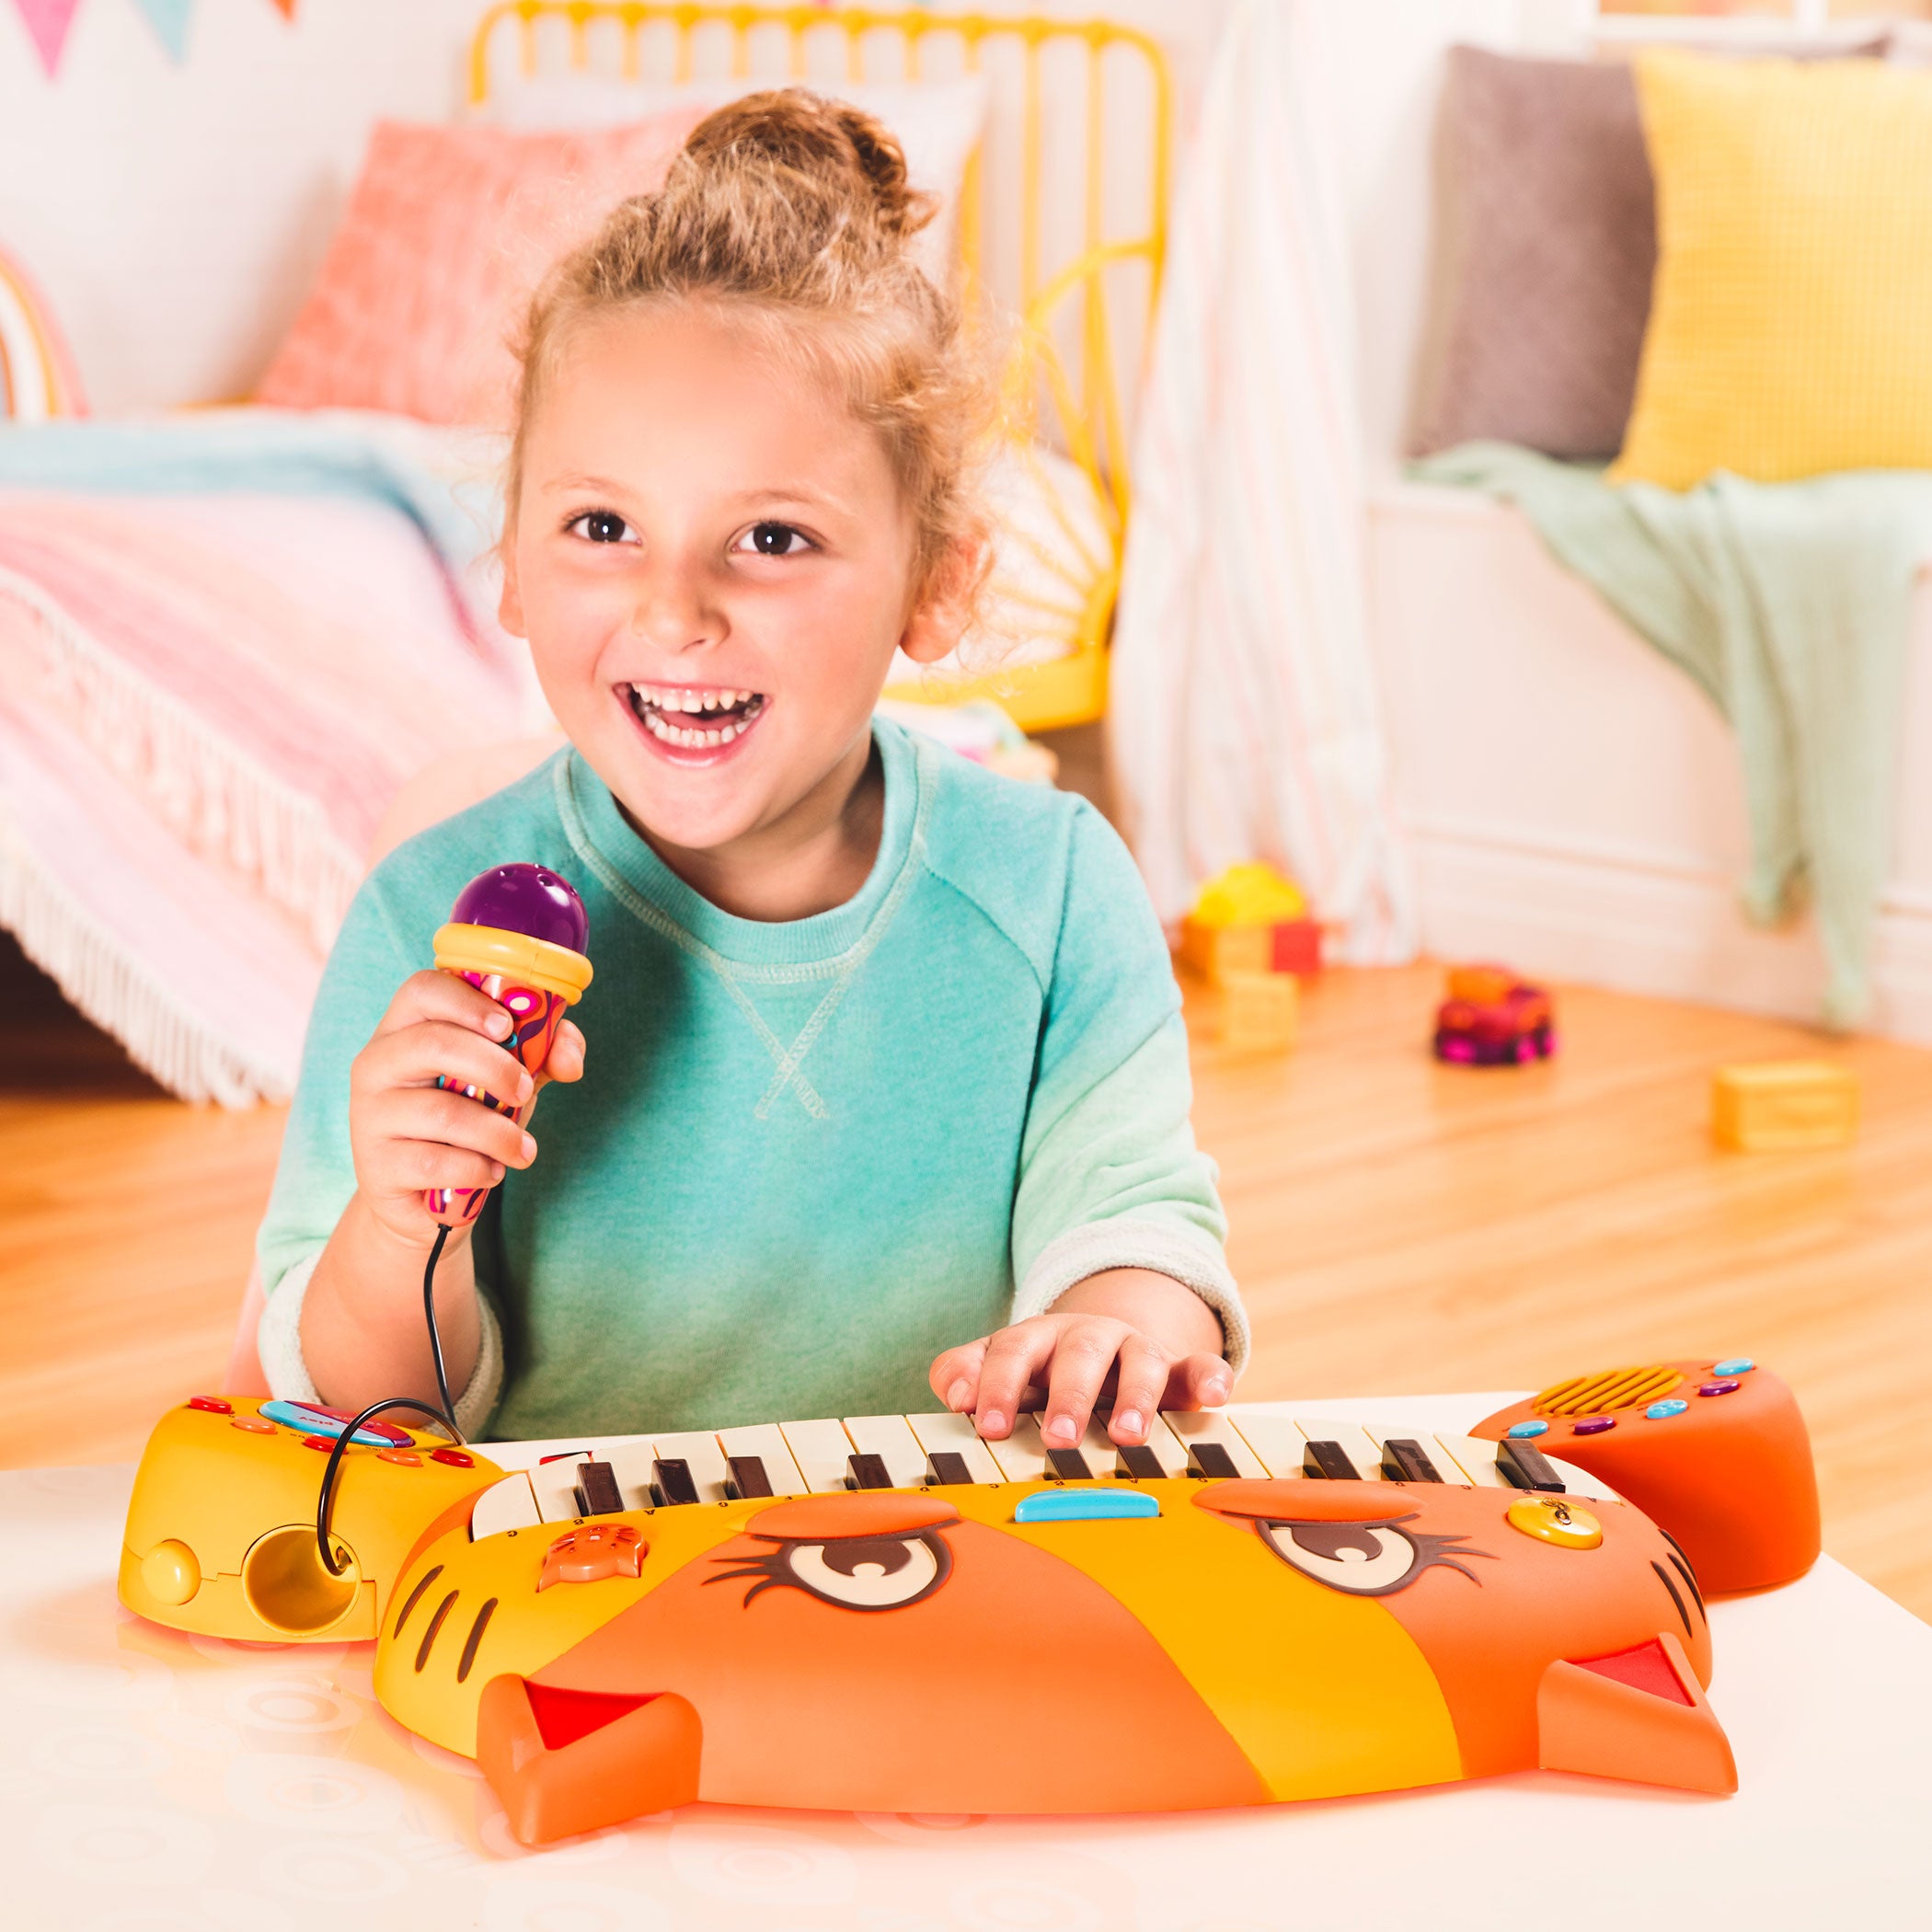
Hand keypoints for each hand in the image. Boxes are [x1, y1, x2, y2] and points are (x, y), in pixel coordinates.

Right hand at [346, 969, 585, 1247]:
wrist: (425, 1198)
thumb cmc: (468, 1117)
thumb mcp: (507, 1077)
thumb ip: (545, 1054)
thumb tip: (570, 1060)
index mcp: (405, 1028)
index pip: (422, 989)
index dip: (468, 1001)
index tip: (507, 1027)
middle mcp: (377, 1064)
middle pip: (434, 1043)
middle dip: (495, 1067)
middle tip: (525, 1090)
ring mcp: (370, 1115)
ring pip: (443, 1111)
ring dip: (499, 1133)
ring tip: (522, 1149)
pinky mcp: (376, 1166)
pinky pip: (437, 1162)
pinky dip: (479, 1169)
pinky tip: (490, 1172)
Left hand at [930, 1276, 1231, 1451]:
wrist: (1102, 1346)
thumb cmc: (1040, 1370)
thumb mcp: (1001, 1367)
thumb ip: (965, 1372)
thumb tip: (953, 1393)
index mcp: (1037, 1337)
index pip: (1012, 1352)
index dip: (997, 1384)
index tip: (985, 1423)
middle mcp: (1086, 1337)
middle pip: (1077, 1355)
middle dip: (1068, 1395)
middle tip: (1058, 1438)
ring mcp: (1134, 1350)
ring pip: (1139, 1361)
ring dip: (1135, 1396)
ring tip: (1128, 1435)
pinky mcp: (1177, 1369)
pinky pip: (1198, 1367)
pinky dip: (1208, 1378)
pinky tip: (1215, 1396)